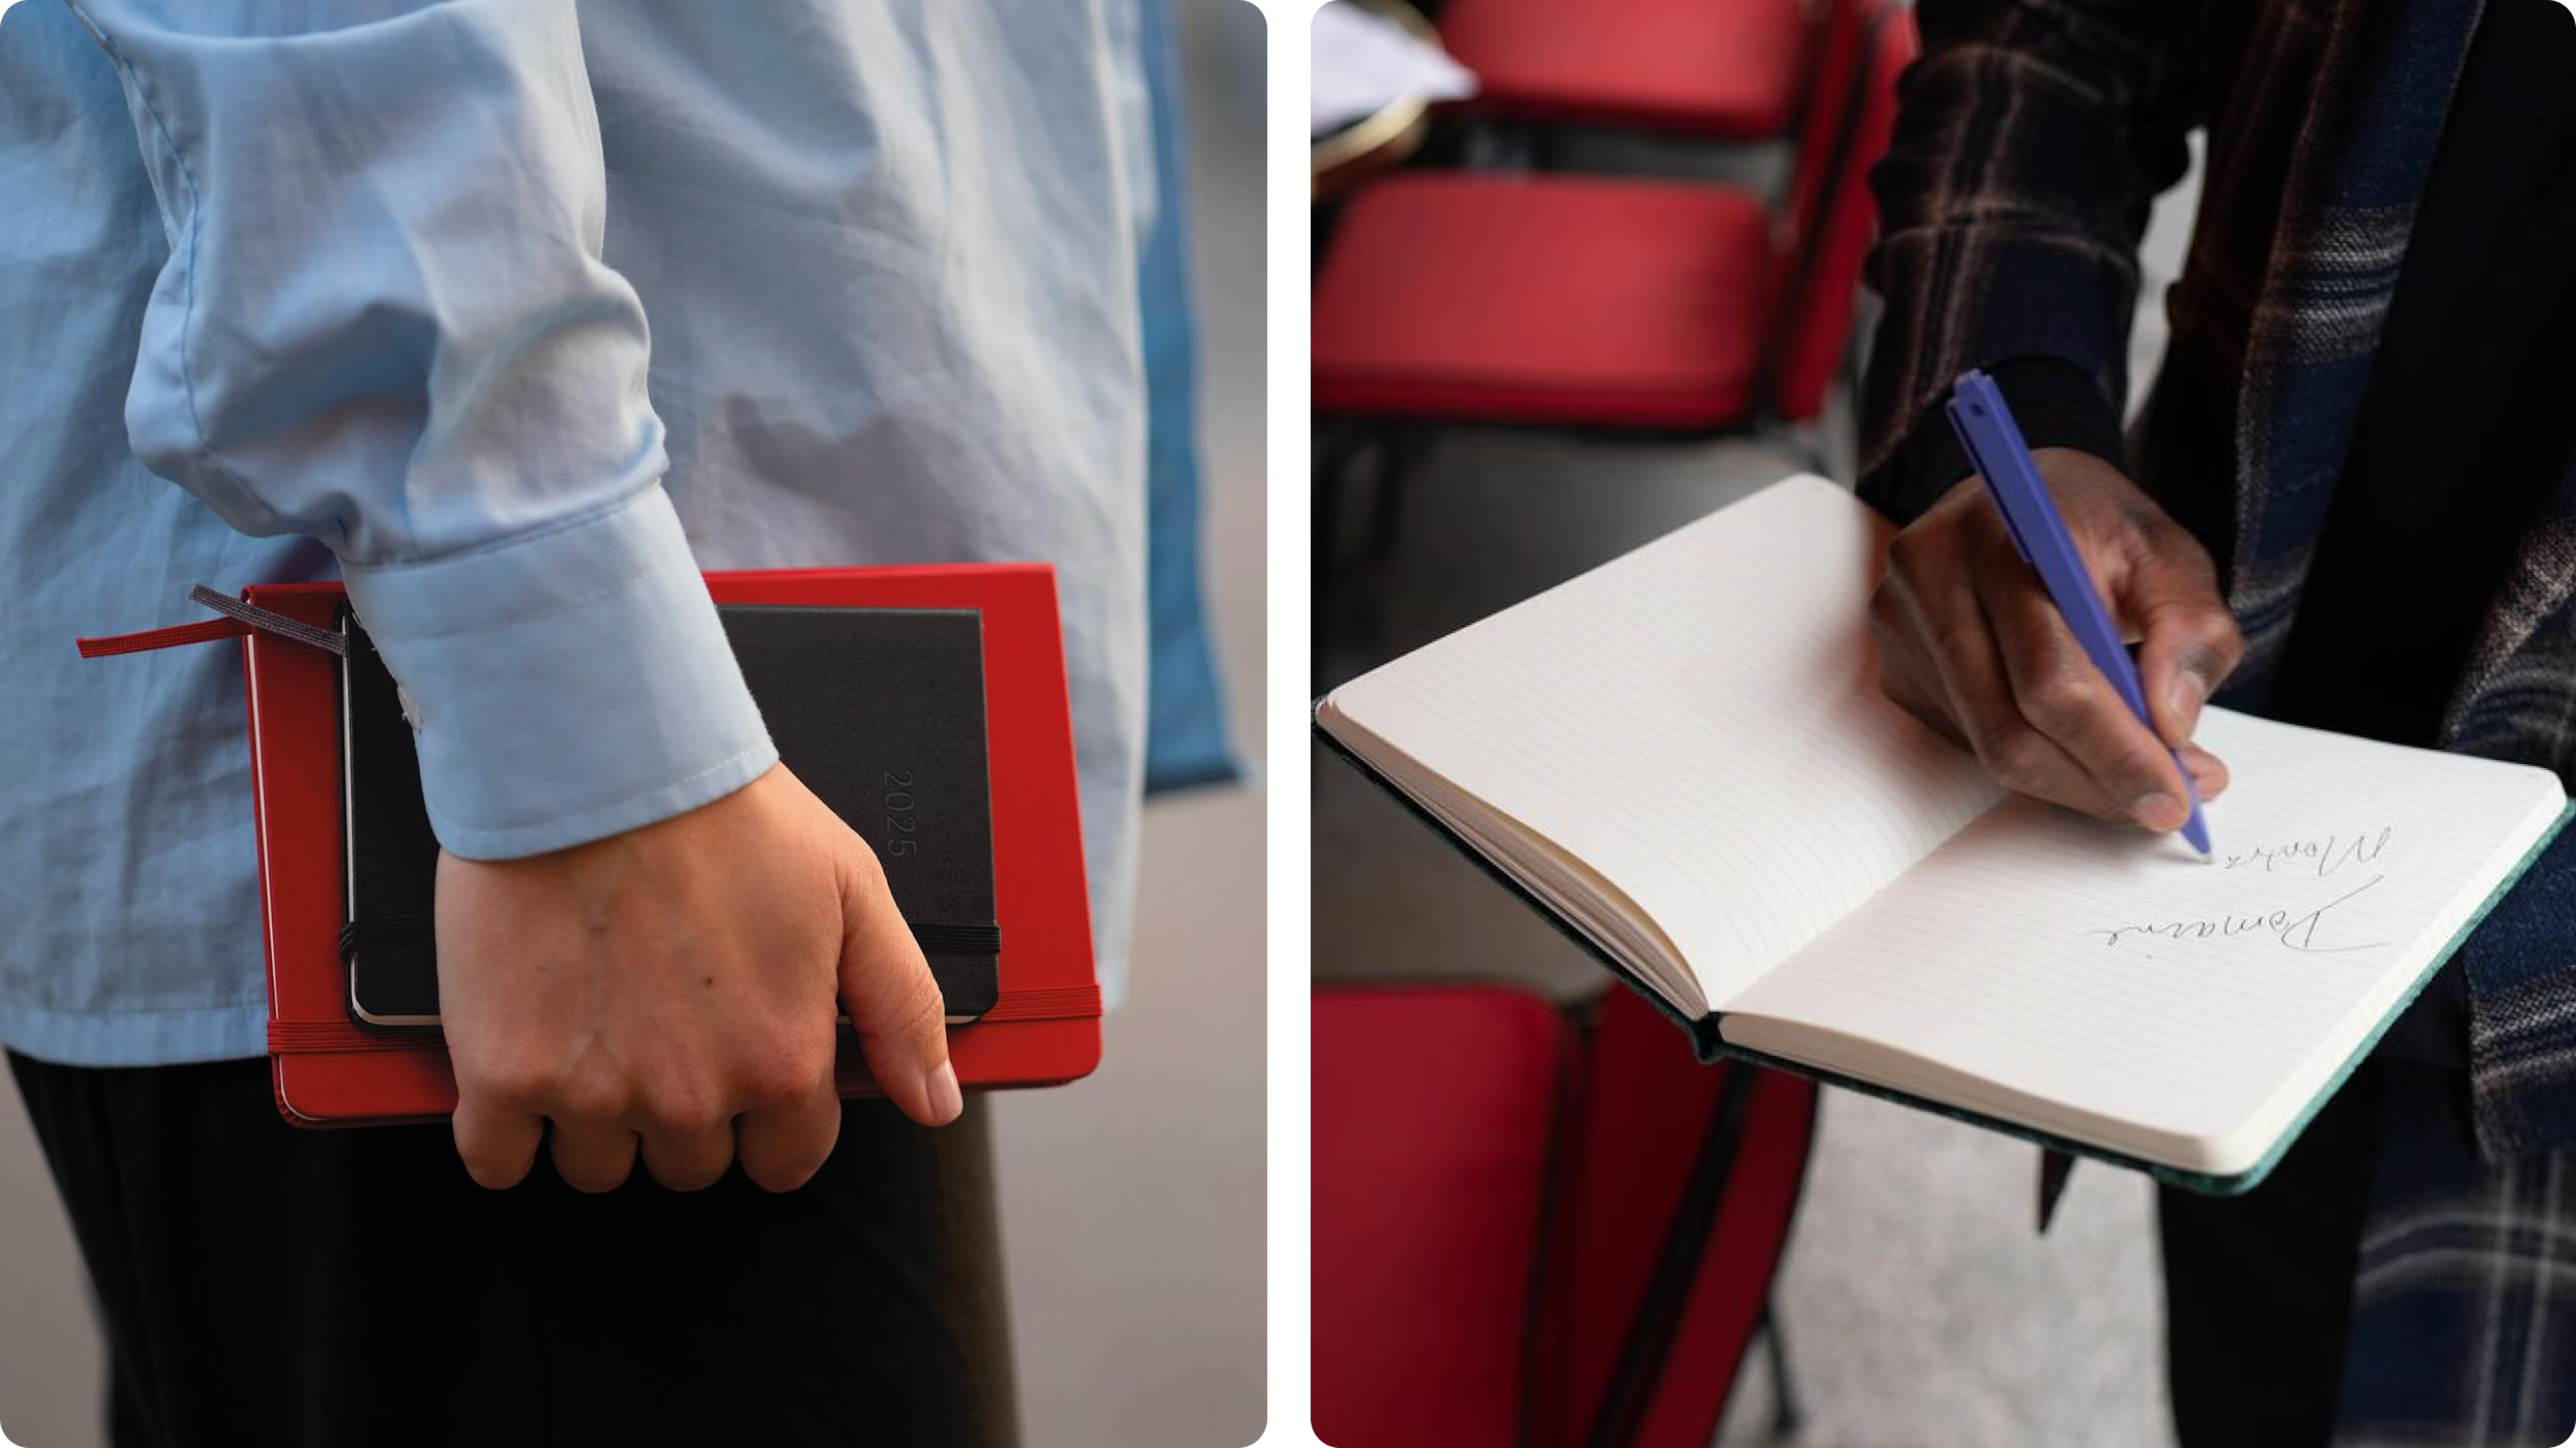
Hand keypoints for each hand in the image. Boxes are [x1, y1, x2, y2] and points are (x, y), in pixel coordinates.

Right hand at [433, 760, 960, 1192]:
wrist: (601, 760)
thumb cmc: (727, 814)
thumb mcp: (855, 893)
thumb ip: (902, 1008)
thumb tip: (934, 1101)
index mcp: (782, 1061)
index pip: (786, 1159)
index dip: (768, 1119)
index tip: (740, 1066)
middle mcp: (693, 1095)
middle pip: (689, 1166)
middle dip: (682, 1112)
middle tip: (662, 1024)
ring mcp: (594, 1093)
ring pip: (597, 1168)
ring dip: (595, 1120)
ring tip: (596, 1024)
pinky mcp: (502, 1074)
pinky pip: (496, 1161)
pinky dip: (505, 1132)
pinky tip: (523, 1069)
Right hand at [1868, 447, 2243, 831]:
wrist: (2017, 497)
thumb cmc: (2092, 525)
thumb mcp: (2167, 553)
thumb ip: (2189, 629)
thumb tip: (2170, 724)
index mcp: (1997, 536)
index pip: (2050, 678)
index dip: (2115, 751)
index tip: (2179, 796)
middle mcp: (1929, 579)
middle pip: (2011, 730)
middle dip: (2097, 782)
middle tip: (2167, 803)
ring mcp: (1901, 628)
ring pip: (1989, 748)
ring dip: (2073, 779)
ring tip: (2138, 772)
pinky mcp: (1897, 666)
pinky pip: (1971, 741)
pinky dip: (2037, 758)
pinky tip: (2080, 740)